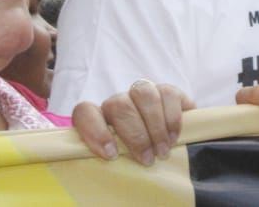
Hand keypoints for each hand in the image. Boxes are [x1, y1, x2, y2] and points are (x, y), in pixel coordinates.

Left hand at [71, 80, 194, 166]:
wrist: (168, 145)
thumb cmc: (140, 156)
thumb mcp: (123, 159)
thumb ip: (114, 157)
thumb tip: (111, 168)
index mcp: (100, 118)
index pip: (85, 112)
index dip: (95, 130)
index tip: (111, 155)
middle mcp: (119, 102)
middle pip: (119, 106)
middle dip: (136, 135)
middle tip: (148, 159)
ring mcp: (142, 93)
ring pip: (143, 95)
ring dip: (155, 127)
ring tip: (163, 151)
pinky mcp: (167, 91)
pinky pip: (167, 93)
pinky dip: (171, 118)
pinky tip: (173, 136)